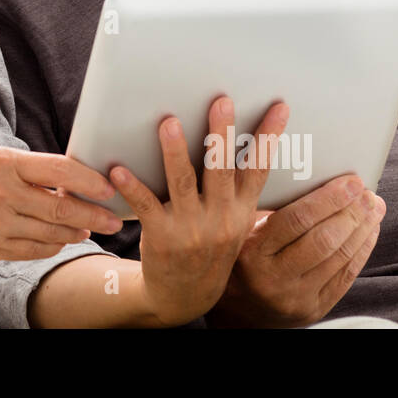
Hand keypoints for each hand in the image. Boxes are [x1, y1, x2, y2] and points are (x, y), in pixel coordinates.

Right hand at [0, 146, 124, 264]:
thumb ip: (28, 172)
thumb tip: (68, 184)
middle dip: (94, 216)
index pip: (60, 172)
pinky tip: (60, 242)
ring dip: (74, 234)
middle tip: (114, 219)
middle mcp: (2, 196)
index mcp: (4, 164)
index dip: (90, 182)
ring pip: (49, 236)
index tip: (109, 188)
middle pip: (61, 211)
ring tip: (89, 230)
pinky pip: (30, 252)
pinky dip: (50, 247)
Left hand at [109, 95, 287, 326]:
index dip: (269, 137)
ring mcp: (191, 227)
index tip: (279, 108)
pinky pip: (146, 206)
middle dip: (221, 134)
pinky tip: (119, 169)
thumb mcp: (235, 221)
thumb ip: (237, 187)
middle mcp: (221, 217)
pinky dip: (133, 187)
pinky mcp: (161, 235)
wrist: (185, 295)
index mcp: (241, 209)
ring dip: (175, 152)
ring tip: (169, 123)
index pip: (259, 168)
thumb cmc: (210, 245)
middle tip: (221, 102)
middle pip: (222, 169)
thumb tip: (242, 138)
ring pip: (183, 182)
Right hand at [205, 174, 384, 327]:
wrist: (239, 309)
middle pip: (323, 239)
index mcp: (252, 252)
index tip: (350, 181)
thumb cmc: (242, 257)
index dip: (328, 198)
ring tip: (374, 207)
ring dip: (362, 229)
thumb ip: (267, 207)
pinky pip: (345, 277)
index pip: (297, 220)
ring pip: (339, 258)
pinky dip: (361, 250)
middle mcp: (274, 278)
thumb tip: (309, 172)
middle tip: (366, 192)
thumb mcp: (242, 230)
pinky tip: (369, 231)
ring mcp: (296, 297)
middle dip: (351, 212)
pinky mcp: (314, 309)